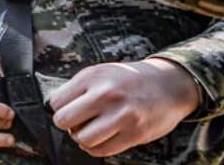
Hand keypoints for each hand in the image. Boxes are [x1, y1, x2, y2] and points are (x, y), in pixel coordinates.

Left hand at [49, 58, 199, 156]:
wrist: (167, 84)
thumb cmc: (127, 80)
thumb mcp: (100, 72)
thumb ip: (78, 89)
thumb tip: (57, 110)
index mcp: (93, 77)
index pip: (56, 102)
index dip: (60, 108)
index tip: (70, 107)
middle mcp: (106, 95)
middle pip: (64, 120)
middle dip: (66, 124)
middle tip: (76, 121)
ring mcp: (122, 115)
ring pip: (82, 139)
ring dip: (81, 138)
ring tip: (89, 129)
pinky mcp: (135, 133)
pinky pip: (102, 150)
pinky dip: (95, 147)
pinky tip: (101, 137)